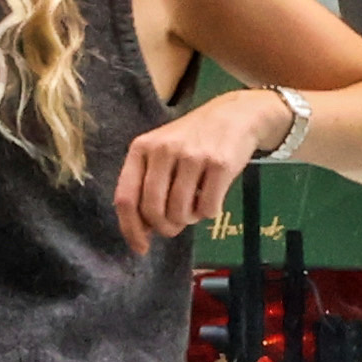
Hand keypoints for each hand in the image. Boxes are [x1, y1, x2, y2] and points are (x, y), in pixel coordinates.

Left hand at [111, 85, 287, 252]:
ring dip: (188, 220)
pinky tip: (212, 198)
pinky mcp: (219, 163)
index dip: (130, 229)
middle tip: (175, 226)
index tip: (141, 248)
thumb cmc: (193, 140)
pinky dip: (209, 212)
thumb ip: (147, 185)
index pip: (126, 198)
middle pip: (152, 210)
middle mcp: (163, 150)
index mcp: (141, 148)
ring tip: (194, 206)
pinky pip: (207, 208)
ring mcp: (192, 156)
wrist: (235, 114)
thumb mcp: (161, 152)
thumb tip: (142, 231)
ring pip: (180, 212)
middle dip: (164, 227)